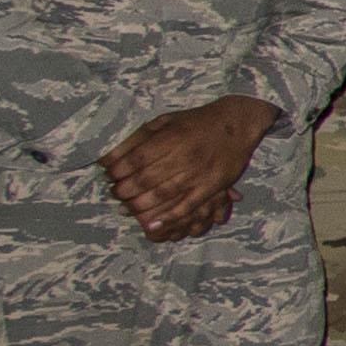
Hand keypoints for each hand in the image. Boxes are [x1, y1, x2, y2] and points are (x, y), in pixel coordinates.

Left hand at [102, 96, 276, 240]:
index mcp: (172, 137)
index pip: (136, 158)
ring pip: (163, 194)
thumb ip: (139, 136)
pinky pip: (188, 206)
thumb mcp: (166, 120)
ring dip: (140, 205)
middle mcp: (185, 156)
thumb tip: (111, 155)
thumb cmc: (197, 121)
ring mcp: (199, 174)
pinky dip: (169, 217)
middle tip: (114, 194)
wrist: (237, 124)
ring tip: (126, 208)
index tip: (107, 175)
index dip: (118, 170)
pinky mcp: (212, 187)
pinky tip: (153, 225)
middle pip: (146, 178)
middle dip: (125, 189)